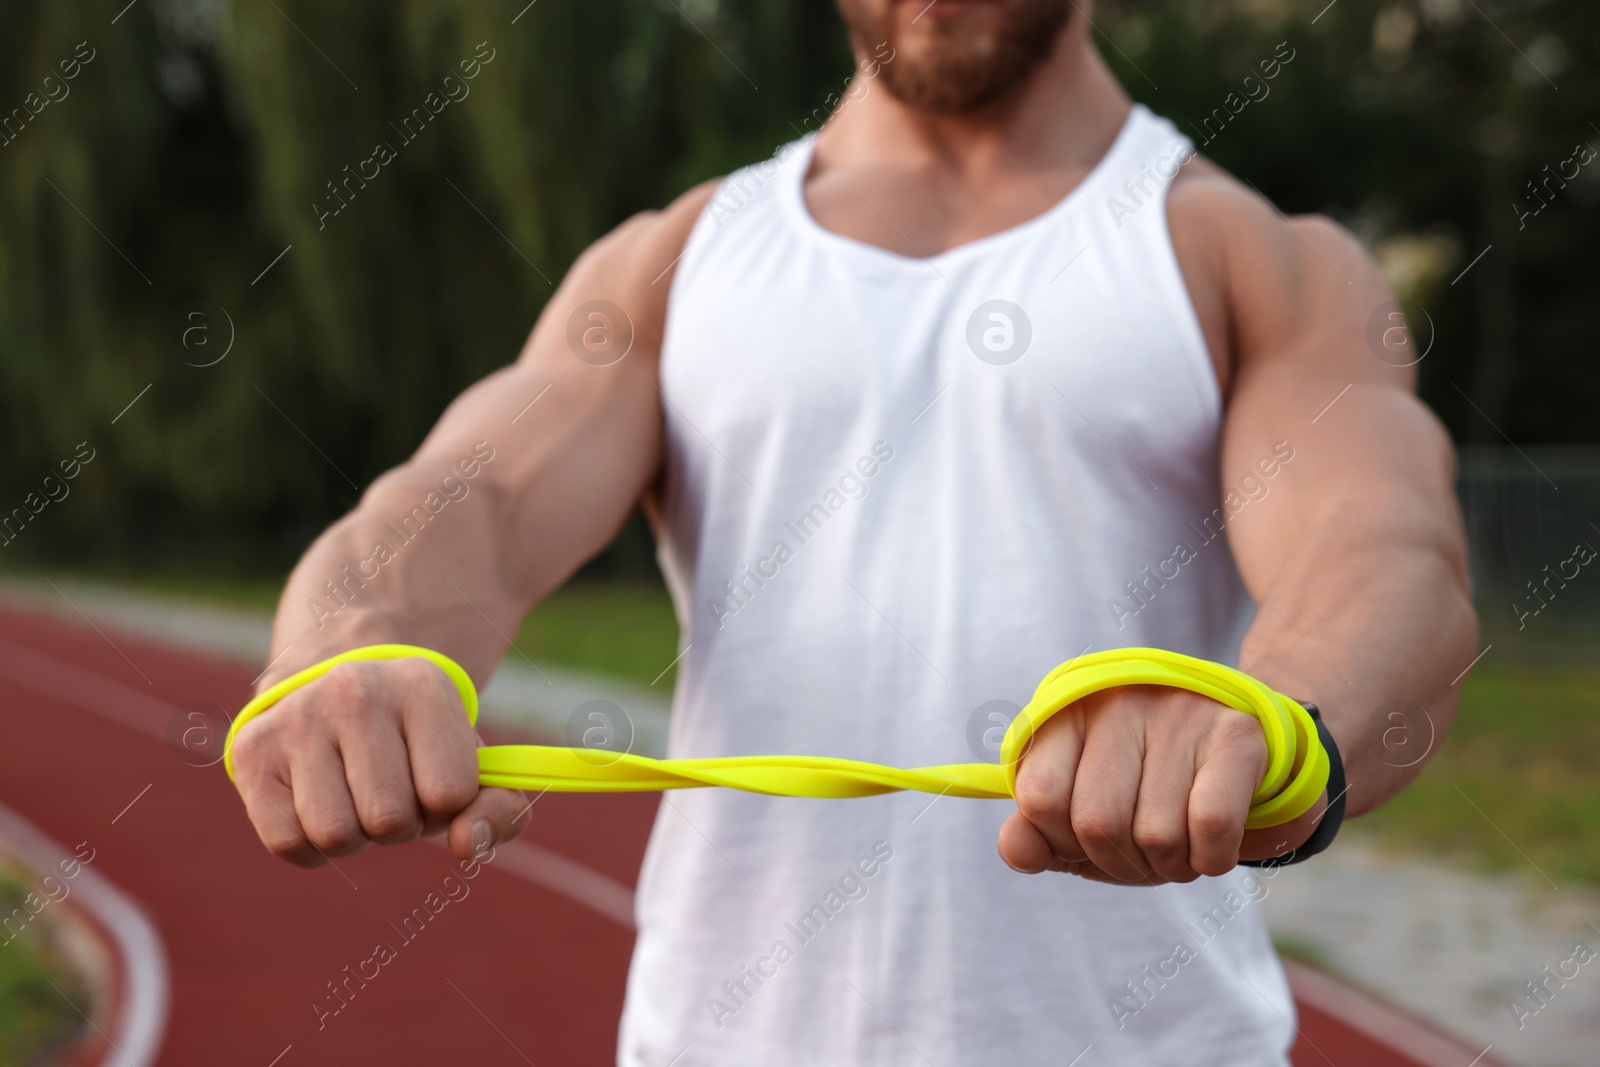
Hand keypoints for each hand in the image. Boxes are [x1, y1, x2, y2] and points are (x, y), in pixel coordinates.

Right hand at [229, 656, 530, 866]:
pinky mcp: (251, 749)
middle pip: (390, 821)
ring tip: (352, 792)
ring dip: (354, 836)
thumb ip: (500, 810)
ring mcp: (296, 715)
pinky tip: (316, 804)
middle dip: (398, 824)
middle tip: (388, 786)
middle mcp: (355, 690)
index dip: (445, 805)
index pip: (450, 793)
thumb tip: (469, 845)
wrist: (336, 681)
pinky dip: (310, 846)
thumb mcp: (470, 763)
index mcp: (422, 685)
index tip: (431, 775)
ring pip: (338, 836)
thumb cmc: (414, 741)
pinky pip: (288, 843)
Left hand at [997, 684, 1325, 883]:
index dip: (1063, 841)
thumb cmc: (1150, 791)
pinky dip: (1211, 860)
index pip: (1039, 796)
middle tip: (1143, 855)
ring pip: (1155, 834)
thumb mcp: (1085, 814)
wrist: (1242, 750)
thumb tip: (1014, 850)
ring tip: (1180, 846)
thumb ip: (1040, 834)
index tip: (1087, 842)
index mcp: (1067, 714)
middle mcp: (1118, 701)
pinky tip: (1212, 848)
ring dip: (1170, 867)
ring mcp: (1179, 713)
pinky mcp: (1237, 736)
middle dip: (1120, 863)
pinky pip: (1211, 826)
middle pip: (1097, 823)